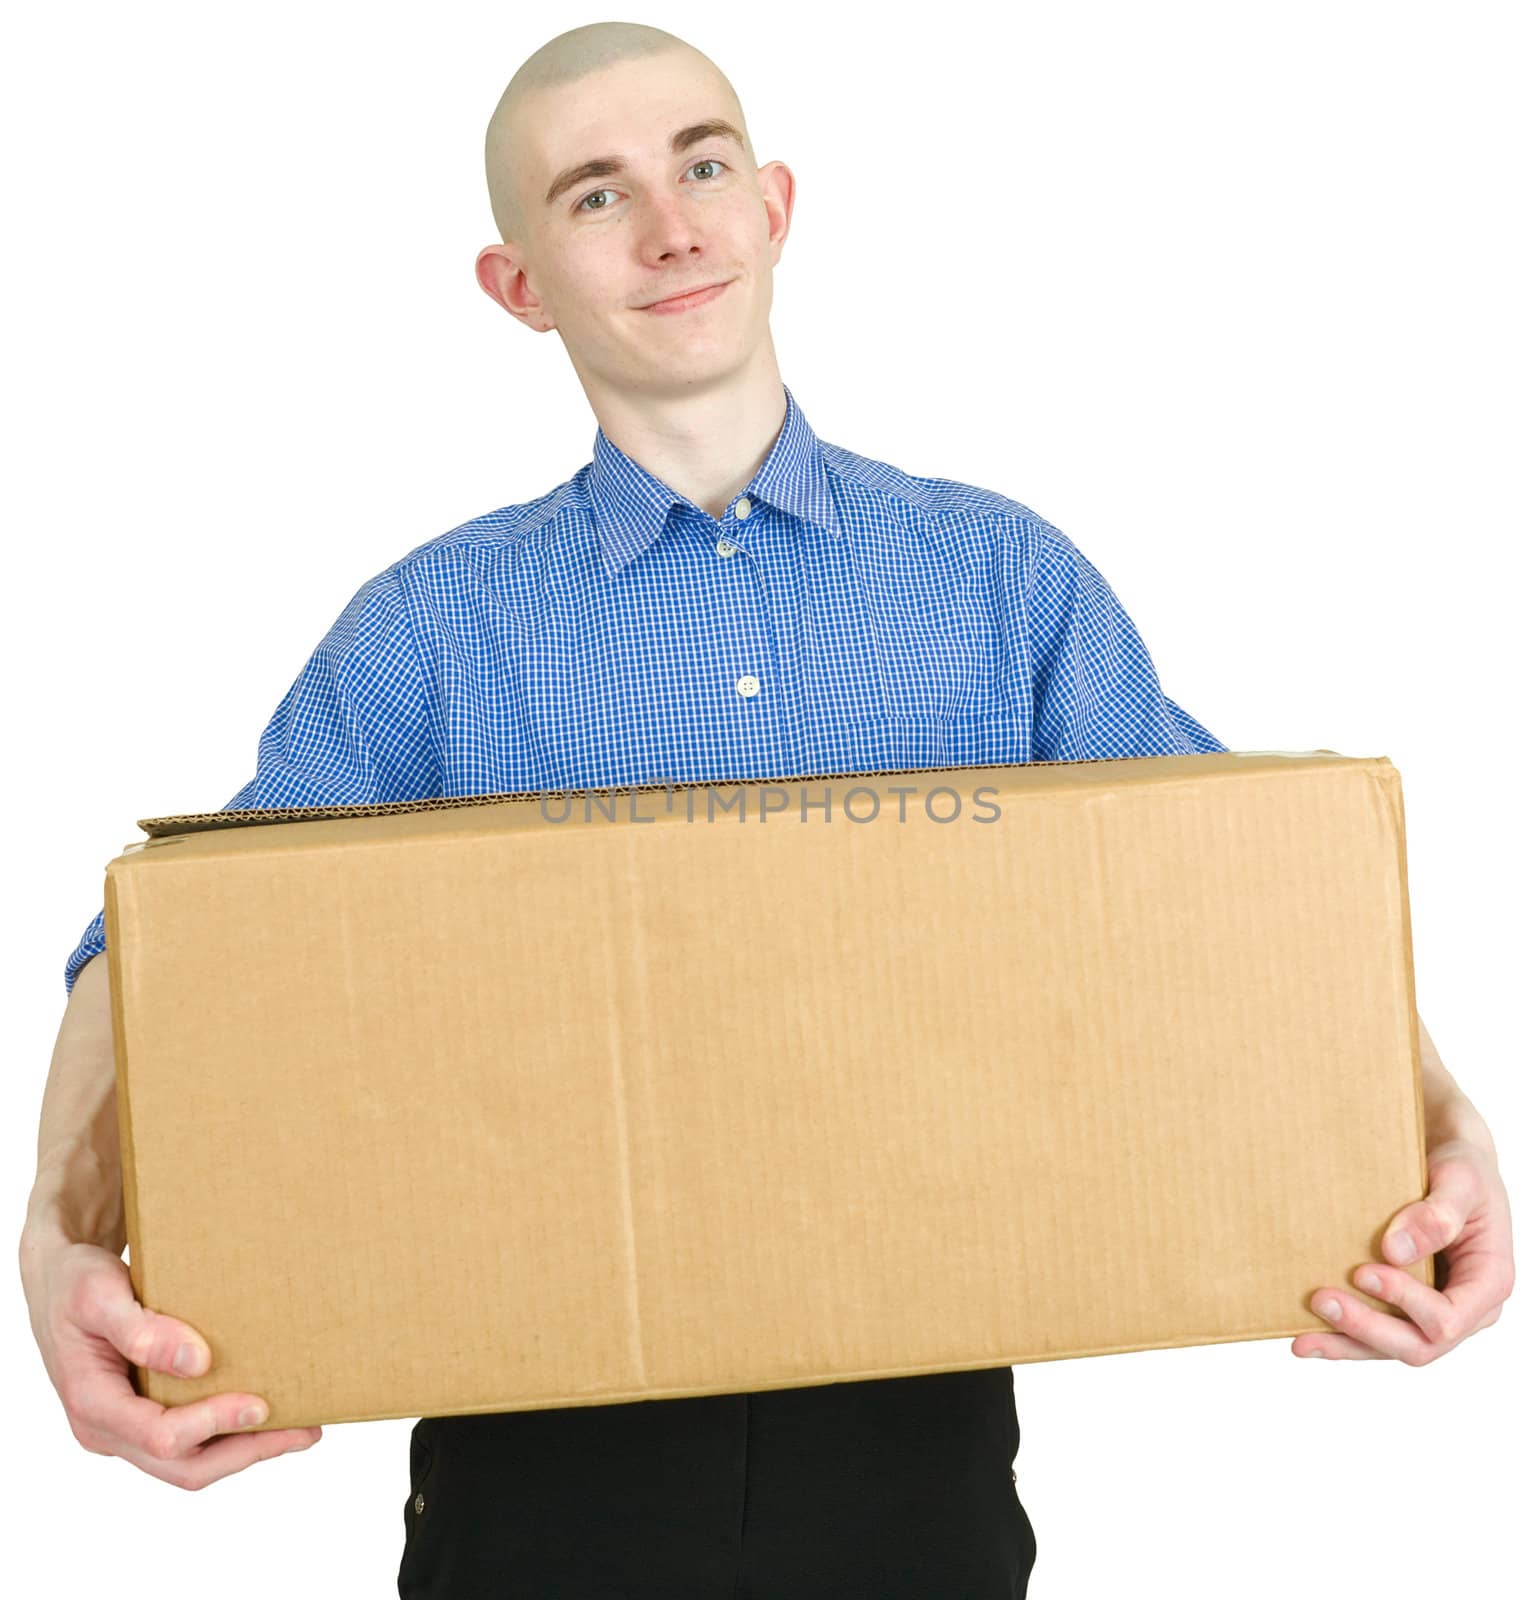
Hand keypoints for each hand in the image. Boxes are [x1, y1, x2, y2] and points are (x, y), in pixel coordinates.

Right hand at [22, 1239, 321, 1487]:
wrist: (58, 1281)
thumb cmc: (75, 1283)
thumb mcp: (98, 1295)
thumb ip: (141, 1329)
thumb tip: (196, 1362)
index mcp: (93, 1403)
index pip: (159, 1436)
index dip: (214, 1424)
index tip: (261, 1404)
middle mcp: (107, 1429)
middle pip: (182, 1466)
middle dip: (246, 1452)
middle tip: (305, 1430)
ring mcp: (124, 1428)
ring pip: (189, 1462)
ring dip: (245, 1450)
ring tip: (301, 1429)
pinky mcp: (141, 1416)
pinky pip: (188, 1441)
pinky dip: (229, 1435)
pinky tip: (267, 1416)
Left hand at [1293, 1137, 1514, 1362]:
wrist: (1450, 1164)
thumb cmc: (1464, 1169)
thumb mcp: (1461, 1180)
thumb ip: (1438, 1214)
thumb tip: (1396, 1250)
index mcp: (1488, 1283)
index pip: (1448, 1318)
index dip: (1405, 1303)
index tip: (1363, 1272)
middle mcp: (1466, 1309)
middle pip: (1418, 1345)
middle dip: (1367, 1329)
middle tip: (1322, 1301)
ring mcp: (1435, 1312)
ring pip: (1392, 1348)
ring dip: (1347, 1344)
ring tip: (1302, 1340)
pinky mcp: (1407, 1308)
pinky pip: (1377, 1334)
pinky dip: (1343, 1338)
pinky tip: (1306, 1338)